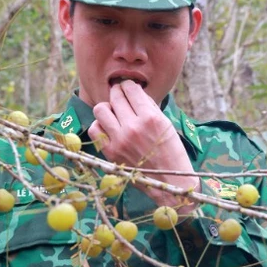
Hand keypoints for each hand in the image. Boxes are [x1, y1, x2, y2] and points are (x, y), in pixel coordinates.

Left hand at [88, 80, 198, 211]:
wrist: (170, 180)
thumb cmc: (171, 150)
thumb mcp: (165, 123)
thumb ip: (148, 106)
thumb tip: (133, 92)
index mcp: (150, 118)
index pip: (130, 89)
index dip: (128, 86)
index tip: (129, 88)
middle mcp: (133, 127)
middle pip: (115, 96)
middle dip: (118, 92)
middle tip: (120, 96)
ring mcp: (120, 140)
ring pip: (101, 110)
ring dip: (107, 108)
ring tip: (114, 113)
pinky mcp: (111, 152)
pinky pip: (95, 130)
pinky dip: (100, 126)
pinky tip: (109, 128)